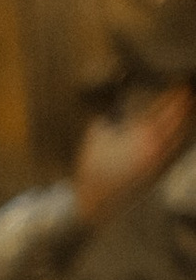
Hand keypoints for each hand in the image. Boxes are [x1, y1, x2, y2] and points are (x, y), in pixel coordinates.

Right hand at [74, 83, 193, 226]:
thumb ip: (114, 110)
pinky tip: (185, 126)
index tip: (180, 77)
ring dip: (188, 115)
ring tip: (191, 101)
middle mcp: (158, 147)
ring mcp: (163, 160)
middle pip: (180, 117)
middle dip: (186, 100)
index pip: (166, 106)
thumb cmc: (93, 167)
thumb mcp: (98, 131)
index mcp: (142, 135)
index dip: (176, 91)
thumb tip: (122, 91)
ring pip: (184, 133)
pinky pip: (179, 147)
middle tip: (189, 83)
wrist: (95, 201)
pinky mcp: (163, 171)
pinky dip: (184, 133)